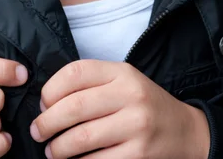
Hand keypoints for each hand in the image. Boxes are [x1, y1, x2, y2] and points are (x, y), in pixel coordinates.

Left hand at [31, 60, 209, 158]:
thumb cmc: (142, 105)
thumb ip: (91, 84)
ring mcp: (136, 125)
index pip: (76, 72)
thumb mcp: (123, 82)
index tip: (42, 104)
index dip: (51, 89)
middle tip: (37, 131)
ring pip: (81, 138)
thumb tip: (46, 102)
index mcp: (122, 73)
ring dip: (57, 148)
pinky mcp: (138, 155)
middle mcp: (130, 95)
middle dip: (47, 122)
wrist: (184, 131)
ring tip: (52, 150)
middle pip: (74, 106)